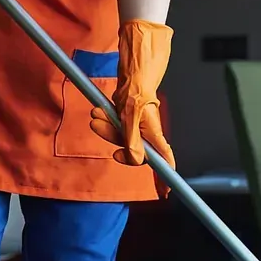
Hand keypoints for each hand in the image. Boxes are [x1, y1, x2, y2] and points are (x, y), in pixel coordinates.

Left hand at [90, 20, 176, 198]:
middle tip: (98, 126)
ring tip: (96, 115)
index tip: (163, 192)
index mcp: (154, 133)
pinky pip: (116, 128)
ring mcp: (137, 126)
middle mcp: (147, 132)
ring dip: (105, 129)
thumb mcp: (131, 114)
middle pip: (133, 151)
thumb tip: (137, 160)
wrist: (134, 67)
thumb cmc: (137, 87)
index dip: (163, 178)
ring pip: (120, 138)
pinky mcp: (128, 119)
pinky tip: (99, 113)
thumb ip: (133, 138)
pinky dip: (106, 123)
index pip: (164, 161)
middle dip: (113, 142)